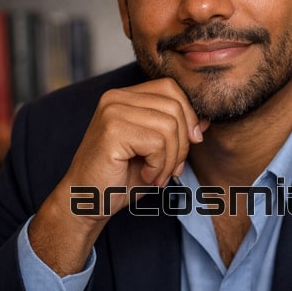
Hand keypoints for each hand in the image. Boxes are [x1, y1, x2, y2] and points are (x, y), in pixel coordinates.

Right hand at [66, 77, 208, 214]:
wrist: (86, 202)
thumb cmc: (121, 177)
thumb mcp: (157, 150)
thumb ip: (179, 130)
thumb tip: (205, 120)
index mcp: (125, 96)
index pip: (170, 88)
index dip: (188, 114)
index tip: (190, 143)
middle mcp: (116, 97)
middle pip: (174, 106)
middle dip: (182, 143)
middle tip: (172, 168)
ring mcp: (112, 111)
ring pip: (169, 125)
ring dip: (171, 158)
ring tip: (158, 175)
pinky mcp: (112, 130)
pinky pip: (157, 143)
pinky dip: (160, 165)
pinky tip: (147, 176)